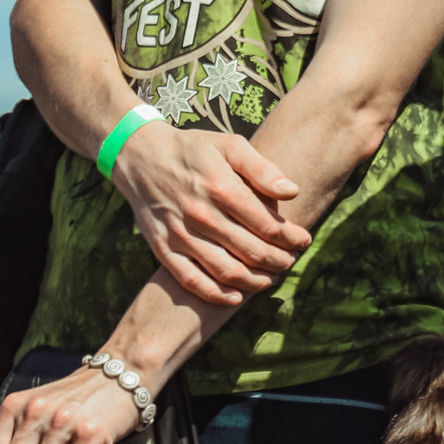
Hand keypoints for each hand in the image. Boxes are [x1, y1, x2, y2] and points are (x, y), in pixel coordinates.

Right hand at [108, 121, 309, 304]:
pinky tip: (236, 298)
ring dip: (255, 281)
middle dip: (279, 261)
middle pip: (251, 251)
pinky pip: (191, 281)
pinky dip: (216, 295)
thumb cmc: (194, 150)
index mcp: (222, 188)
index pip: (267, 225)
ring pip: (226, 271)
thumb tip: (292, 191)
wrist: (140, 156)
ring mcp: (180, 235)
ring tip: (272, 278)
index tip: (304, 240)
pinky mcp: (163, 249)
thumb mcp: (230, 145)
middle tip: (292, 261)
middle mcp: (201, 215)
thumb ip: (262, 169)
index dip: (291, 237)